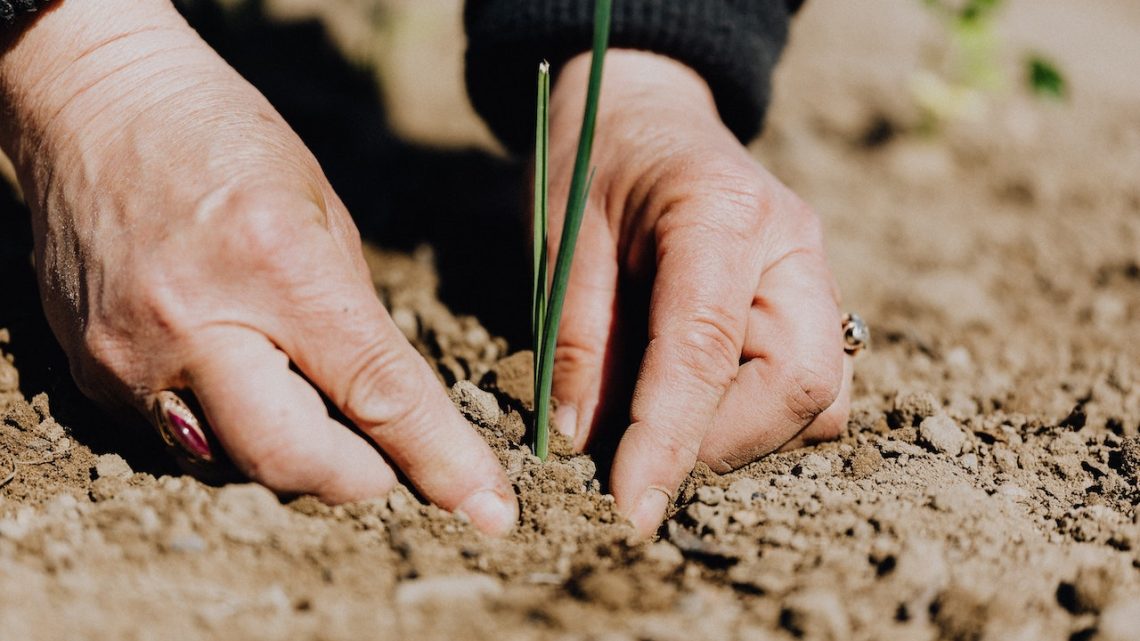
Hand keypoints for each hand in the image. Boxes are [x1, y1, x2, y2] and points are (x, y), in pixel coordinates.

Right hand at [0, 0, 515, 533]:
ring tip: (303, 394)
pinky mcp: (90, 374)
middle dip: (360, 478)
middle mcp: (195, 323)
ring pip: (236, 464)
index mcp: (277, 265)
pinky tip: (237, 374)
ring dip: (293, 454)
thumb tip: (391, 411)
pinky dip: (229, 428)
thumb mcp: (323, 213)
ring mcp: (131, 357)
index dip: (440, 461)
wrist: (96, 106)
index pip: (377, 393)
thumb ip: (357, 320)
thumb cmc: (226, 140)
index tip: (488, 511)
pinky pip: (180, 440)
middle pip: (295, 462)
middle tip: (386, 460)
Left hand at [547, 51, 851, 536]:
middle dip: (720, 443)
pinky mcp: (813, 302)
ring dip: (742, 436)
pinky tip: (697, 400)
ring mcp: (814, 274)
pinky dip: (758, 417)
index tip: (630, 508)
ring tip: (663, 422)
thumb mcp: (563, 238)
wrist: (646, 113)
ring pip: (819, 398)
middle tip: (640, 455)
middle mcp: (792, 246)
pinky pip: (813, 388)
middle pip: (800, 384)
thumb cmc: (595, 163)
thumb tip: (582, 441)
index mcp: (722, 212)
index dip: (668, 439)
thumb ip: (576, 336)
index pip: (706, 348)